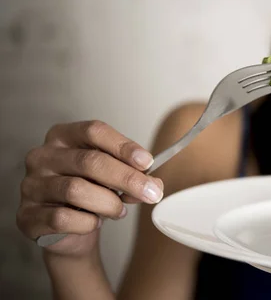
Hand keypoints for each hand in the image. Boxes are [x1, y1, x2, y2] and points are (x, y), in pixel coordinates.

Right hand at [16, 120, 163, 257]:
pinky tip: (95, 223)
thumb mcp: (114, 176)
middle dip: (127, 178)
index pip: (94, 131)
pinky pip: (63, 218)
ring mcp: (31, 186)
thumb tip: (154, 182)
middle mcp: (42, 156)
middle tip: (151, 192)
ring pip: (76, 190)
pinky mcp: (27, 216)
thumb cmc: (92, 191)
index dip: (123, 146)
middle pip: (90, 161)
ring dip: (108, 203)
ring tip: (119, 210)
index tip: (147, 162)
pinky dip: (88, 223)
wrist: (70, 229)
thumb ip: (133, 173)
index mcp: (63, 136)